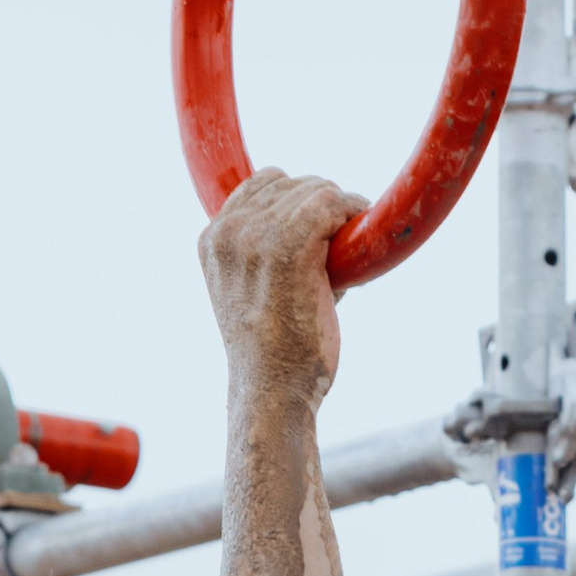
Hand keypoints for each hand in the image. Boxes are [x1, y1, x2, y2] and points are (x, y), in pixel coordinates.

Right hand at [199, 168, 367, 411]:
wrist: (274, 392)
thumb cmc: (277, 354)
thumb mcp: (258, 294)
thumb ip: (275, 254)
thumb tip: (330, 230)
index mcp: (213, 240)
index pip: (262, 184)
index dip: (298, 200)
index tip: (322, 225)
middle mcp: (229, 231)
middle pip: (292, 183)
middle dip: (322, 209)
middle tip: (340, 247)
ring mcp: (256, 235)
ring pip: (315, 190)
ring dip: (341, 212)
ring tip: (353, 249)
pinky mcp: (290, 244)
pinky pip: (332, 203)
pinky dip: (353, 210)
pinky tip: (362, 228)